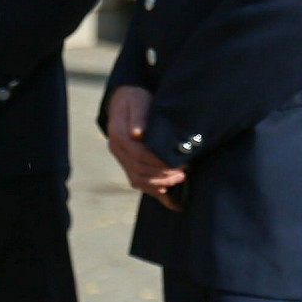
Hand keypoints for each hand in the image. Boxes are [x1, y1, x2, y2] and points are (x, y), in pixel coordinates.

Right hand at [105, 85, 185, 211]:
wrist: (126, 101)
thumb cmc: (136, 99)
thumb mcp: (138, 101)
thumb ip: (139, 116)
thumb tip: (138, 133)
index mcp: (118, 134)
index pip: (138, 154)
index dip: (158, 161)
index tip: (176, 161)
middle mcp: (117, 150)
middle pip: (139, 170)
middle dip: (162, 174)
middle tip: (184, 172)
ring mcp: (122, 159)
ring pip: (139, 180)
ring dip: (160, 184)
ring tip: (181, 179)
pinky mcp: (129, 165)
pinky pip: (141, 183)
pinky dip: (157, 193)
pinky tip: (174, 202)